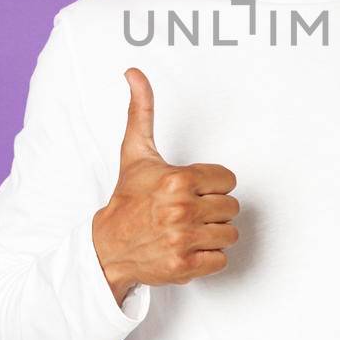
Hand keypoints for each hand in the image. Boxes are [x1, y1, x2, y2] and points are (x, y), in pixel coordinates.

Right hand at [91, 67, 239, 305]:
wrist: (108, 246)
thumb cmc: (128, 198)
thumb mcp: (136, 153)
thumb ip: (141, 111)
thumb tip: (133, 73)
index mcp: (178, 180)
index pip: (227, 180)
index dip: (212, 185)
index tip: (191, 190)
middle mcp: (181, 210)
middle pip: (231, 207)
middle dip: (213, 209)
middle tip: (188, 211)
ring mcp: (183, 240)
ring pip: (230, 234)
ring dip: (212, 233)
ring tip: (188, 230)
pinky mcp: (185, 267)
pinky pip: (221, 259)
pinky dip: (208, 257)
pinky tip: (188, 247)